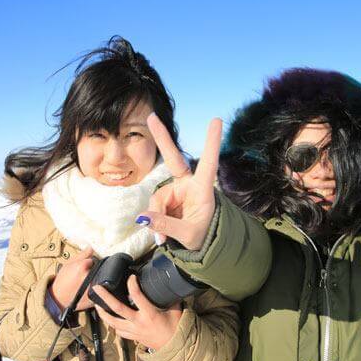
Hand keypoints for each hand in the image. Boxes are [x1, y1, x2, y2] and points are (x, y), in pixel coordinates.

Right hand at [50, 247, 94, 310]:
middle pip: (98, 270)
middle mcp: (88, 277)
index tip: (83, 268)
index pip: (93, 260)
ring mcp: (92, 288)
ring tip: (84, 283)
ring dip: (96, 280)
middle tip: (83, 277)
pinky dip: (97, 289)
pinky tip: (87, 290)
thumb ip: (82, 255)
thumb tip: (91, 247)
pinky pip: (101, 290)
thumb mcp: (68, 264)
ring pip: (100, 280)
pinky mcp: (94, 297)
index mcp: (82, 267)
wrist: (58, 298)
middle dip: (92, 271)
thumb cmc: (62, 281)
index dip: (89, 263)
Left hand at [93, 275, 182, 350]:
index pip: (137, 296)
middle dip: (105, 297)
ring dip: (103, 313)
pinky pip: (119, 331)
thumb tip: (168, 284)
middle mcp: (139, 322)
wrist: (175, 347)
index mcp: (150, 314)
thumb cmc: (176, 328)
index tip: (131, 277)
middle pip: (118, 308)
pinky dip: (113, 325)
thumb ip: (169, 297)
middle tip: (97, 288)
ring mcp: (134, 331)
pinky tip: (110, 319)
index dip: (132, 285)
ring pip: (113, 322)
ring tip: (97, 304)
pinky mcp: (133, 337)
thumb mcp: (175, 309)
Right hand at [139, 114, 222, 249]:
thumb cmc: (203, 235)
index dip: (212, 143)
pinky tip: (161, 236)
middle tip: (151, 117)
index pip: (209, 163)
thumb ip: (167, 226)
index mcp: (203, 189)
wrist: (199, 243)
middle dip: (162, 138)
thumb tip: (142, 218)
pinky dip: (155, 223)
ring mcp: (175, 191)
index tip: (217, 120)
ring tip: (163, 238)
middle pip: (173, 159)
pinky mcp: (166, 200)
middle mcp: (188, 185)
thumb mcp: (188, 235)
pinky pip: (154, 209)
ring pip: (157, 200)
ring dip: (157, 219)